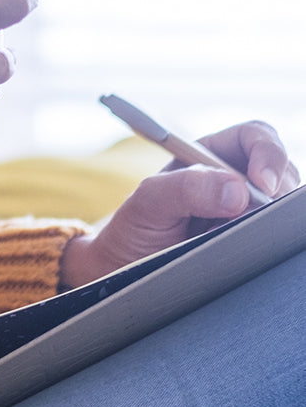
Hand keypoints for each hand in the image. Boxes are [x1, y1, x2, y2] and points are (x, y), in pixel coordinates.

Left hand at [60, 120, 300, 288]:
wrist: (124, 270)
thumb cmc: (135, 229)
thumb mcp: (148, 202)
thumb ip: (184, 187)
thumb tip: (237, 190)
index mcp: (208, 156)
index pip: (253, 137)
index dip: (267, 152)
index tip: (261, 182)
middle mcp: (232, 179)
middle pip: (280, 169)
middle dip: (280, 188)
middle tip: (262, 215)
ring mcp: (244, 211)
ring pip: (282, 204)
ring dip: (275, 216)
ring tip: (241, 235)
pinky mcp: (250, 240)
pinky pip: (276, 234)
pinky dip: (272, 238)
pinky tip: (249, 247)